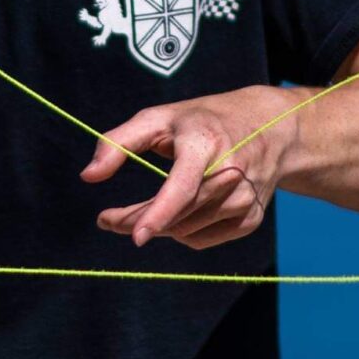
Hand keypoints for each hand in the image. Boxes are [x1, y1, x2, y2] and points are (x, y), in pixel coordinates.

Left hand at [82, 87, 298, 249]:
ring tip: (147, 210)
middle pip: (175, 216)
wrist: (270, 128)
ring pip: (185, 232)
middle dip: (136, 221)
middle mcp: (231, 175)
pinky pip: (201, 240)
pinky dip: (182, 231)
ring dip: (159, 226)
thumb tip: (88, 176)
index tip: (136, 236)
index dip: (158, 214)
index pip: (182, 188)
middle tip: (108, 219)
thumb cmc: (202, 121)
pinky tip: (181, 211)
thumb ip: (118, 142)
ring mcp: (245, 200)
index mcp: (206, 144)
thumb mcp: (159, 118)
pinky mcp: (251, 219)